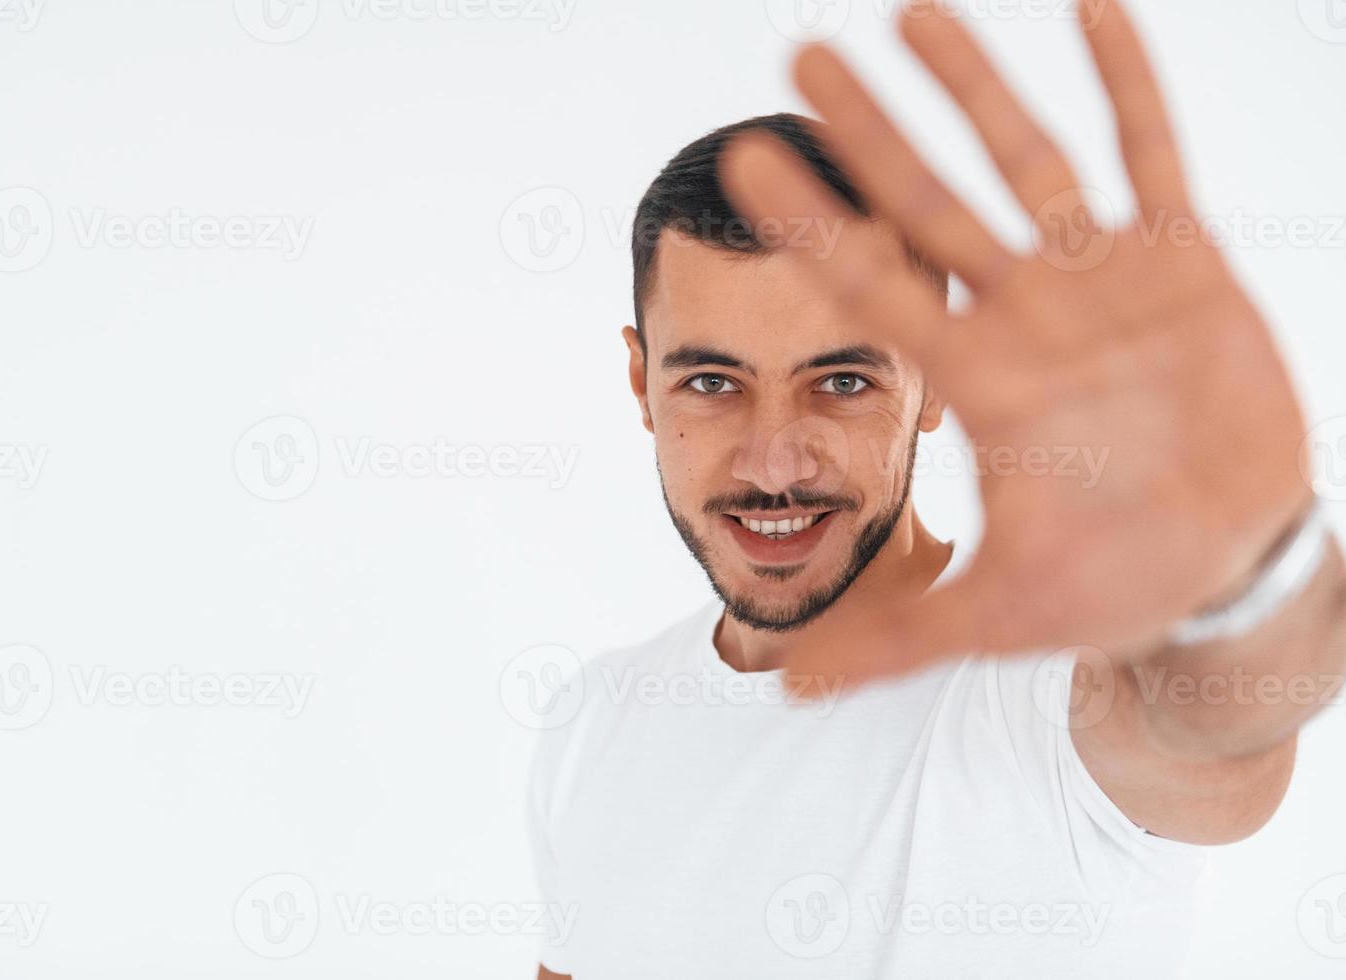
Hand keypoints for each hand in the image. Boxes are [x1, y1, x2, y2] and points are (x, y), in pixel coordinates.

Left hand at [721, 0, 1311, 688]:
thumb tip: (783, 688)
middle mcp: (1025, 317)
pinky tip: (1091, 7)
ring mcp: (1101, 286)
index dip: (812, 227)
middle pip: (932, 203)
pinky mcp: (1184, 267)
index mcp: (978, 382)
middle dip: (871, 131)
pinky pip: (1154, 157)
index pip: (874, 287)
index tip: (746, 165)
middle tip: (801, 53)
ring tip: (914, 10)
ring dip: (977, 87)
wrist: (1220, 567)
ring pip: (1029, 162)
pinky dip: (1129, 87)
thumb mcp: (992, 614)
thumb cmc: (1105, 583)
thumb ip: (891, 636)